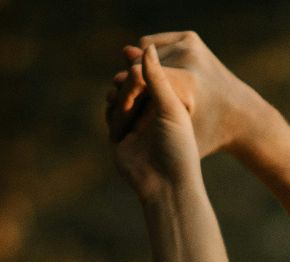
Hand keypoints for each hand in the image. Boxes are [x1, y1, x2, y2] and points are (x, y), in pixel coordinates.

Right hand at [106, 43, 200, 199]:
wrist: (166, 186)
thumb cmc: (177, 148)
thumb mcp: (170, 110)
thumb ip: (157, 79)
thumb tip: (147, 46)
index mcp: (171, 100)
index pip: (149, 75)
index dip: (139, 74)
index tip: (137, 74)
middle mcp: (154, 109)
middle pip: (132, 84)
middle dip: (127, 87)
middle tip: (128, 93)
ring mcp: (137, 121)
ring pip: (119, 97)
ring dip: (119, 100)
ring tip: (125, 108)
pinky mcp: (121, 134)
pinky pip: (111, 113)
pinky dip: (112, 113)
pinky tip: (117, 119)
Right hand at [125, 31, 275, 158]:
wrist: (241, 116)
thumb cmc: (205, 132)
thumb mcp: (172, 129)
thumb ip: (143, 99)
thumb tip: (119, 63)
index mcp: (186, 84)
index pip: (136, 77)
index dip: (127, 94)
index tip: (126, 109)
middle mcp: (188, 57)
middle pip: (138, 64)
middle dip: (134, 82)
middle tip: (141, 104)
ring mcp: (190, 44)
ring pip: (142, 52)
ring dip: (142, 71)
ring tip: (152, 93)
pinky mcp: (190, 37)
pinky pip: (152, 44)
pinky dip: (151, 59)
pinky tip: (160, 79)